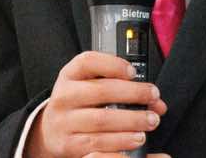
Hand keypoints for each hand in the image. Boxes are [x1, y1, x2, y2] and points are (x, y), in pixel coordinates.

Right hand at [25, 51, 167, 157]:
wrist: (50, 130)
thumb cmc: (78, 104)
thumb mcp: (89, 86)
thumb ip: (118, 85)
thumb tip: (155, 100)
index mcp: (70, 75)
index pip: (88, 62)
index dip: (113, 64)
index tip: (133, 72)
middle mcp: (64, 96)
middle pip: (101, 90)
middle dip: (133, 94)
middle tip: (153, 97)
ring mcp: (64, 121)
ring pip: (102, 119)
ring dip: (132, 120)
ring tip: (151, 120)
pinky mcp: (68, 143)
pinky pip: (98, 143)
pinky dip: (121, 141)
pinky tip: (136, 138)